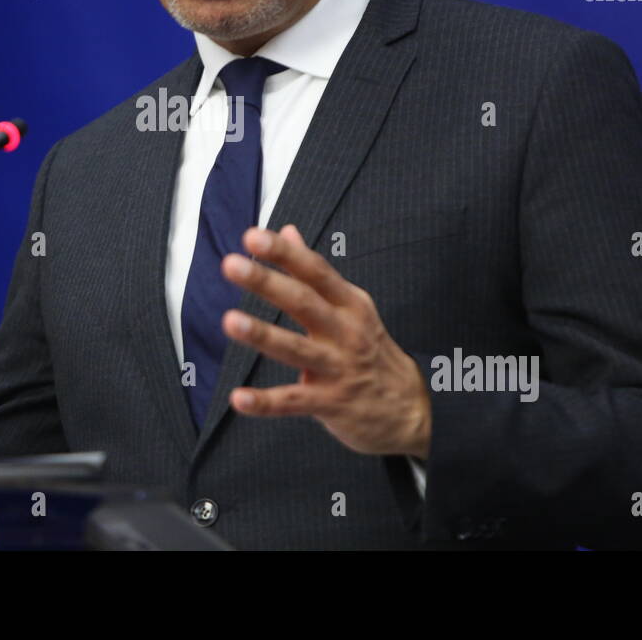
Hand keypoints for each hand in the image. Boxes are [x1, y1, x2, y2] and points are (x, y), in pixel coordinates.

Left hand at [220, 224, 430, 458]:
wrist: (411, 409)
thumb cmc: (371, 350)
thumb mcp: (352, 306)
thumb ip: (314, 272)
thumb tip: (287, 231)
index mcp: (350, 304)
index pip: (315, 271)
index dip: (284, 253)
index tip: (252, 236)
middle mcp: (346, 332)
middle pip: (303, 302)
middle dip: (267, 282)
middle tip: (231, 264)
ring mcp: (339, 368)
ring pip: (296, 349)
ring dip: (262, 334)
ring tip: (229, 321)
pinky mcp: (331, 403)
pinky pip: (294, 401)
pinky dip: (265, 402)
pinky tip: (238, 398)